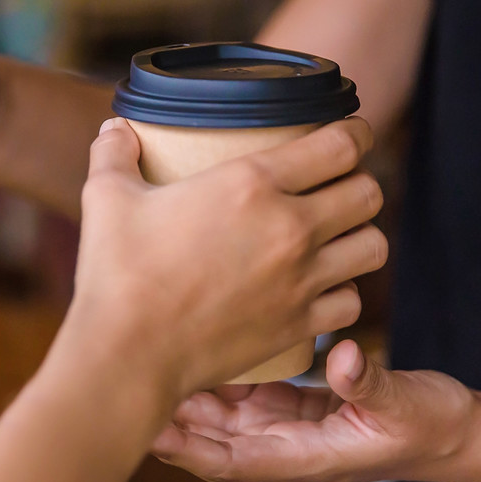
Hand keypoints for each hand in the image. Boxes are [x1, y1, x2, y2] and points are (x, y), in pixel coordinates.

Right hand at [49, 117, 387, 402]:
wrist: (129, 354)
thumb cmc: (118, 273)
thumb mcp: (107, 198)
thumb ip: (114, 154)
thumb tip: (115, 128)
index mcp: (251, 183)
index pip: (341, 145)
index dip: (356, 133)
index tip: (350, 134)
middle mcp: (289, 228)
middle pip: (369, 192)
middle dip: (358, 183)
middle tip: (336, 186)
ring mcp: (299, 281)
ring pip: (373, 246)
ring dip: (360, 236)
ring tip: (337, 236)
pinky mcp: (297, 325)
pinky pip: (352, 302)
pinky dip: (343, 293)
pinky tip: (321, 288)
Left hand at [150, 339, 477, 481]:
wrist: (455, 430)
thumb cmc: (432, 425)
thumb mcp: (405, 405)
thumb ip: (370, 384)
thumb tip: (341, 358)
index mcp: (302, 456)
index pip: (227, 460)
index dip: (185, 448)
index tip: (147, 428)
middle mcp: (284, 445)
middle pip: (210, 438)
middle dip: (169, 418)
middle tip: (128, 380)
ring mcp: (285, 425)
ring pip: (221, 415)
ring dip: (187, 395)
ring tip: (147, 360)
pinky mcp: (293, 404)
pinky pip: (244, 394)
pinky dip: (218, 376)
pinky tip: (195, 347)